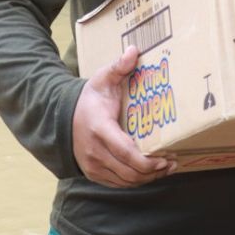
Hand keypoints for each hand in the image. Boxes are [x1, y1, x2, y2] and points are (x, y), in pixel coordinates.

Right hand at [72, 45, 176, 187]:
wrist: (63, 117)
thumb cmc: (89, 98)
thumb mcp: (102, 79)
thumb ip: (118, 67)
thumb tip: (133, 51)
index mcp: (99, 128)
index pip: (125, 152)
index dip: (147, 161)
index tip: (166, 157)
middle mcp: (94, 151)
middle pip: (128, 171)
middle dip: (153, 171)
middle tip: (172, 162)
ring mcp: (92, 165)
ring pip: (125, 181)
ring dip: (147, 179)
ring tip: (166, 168)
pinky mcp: (93, 174)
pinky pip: (118, 184)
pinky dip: (135, 182)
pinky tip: (150, 173)